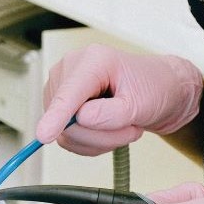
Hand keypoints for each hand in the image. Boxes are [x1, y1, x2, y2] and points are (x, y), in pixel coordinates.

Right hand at [35, 44, 201, 155]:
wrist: (160, 91)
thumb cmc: (155, 88)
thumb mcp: (142, 103)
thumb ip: (112, 113)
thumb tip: (81, 119)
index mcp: (93, 60)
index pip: (69, 93)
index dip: (57, 115)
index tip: (43, 134)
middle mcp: (70, 70)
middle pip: (68, 119)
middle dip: (100, 135)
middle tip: (130, 129)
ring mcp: (62, 88)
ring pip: (66, 133)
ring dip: (99, 141)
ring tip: (123, 127)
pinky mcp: (60, 107)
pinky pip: (67, 138)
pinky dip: (91, 143)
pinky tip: (109, 130)